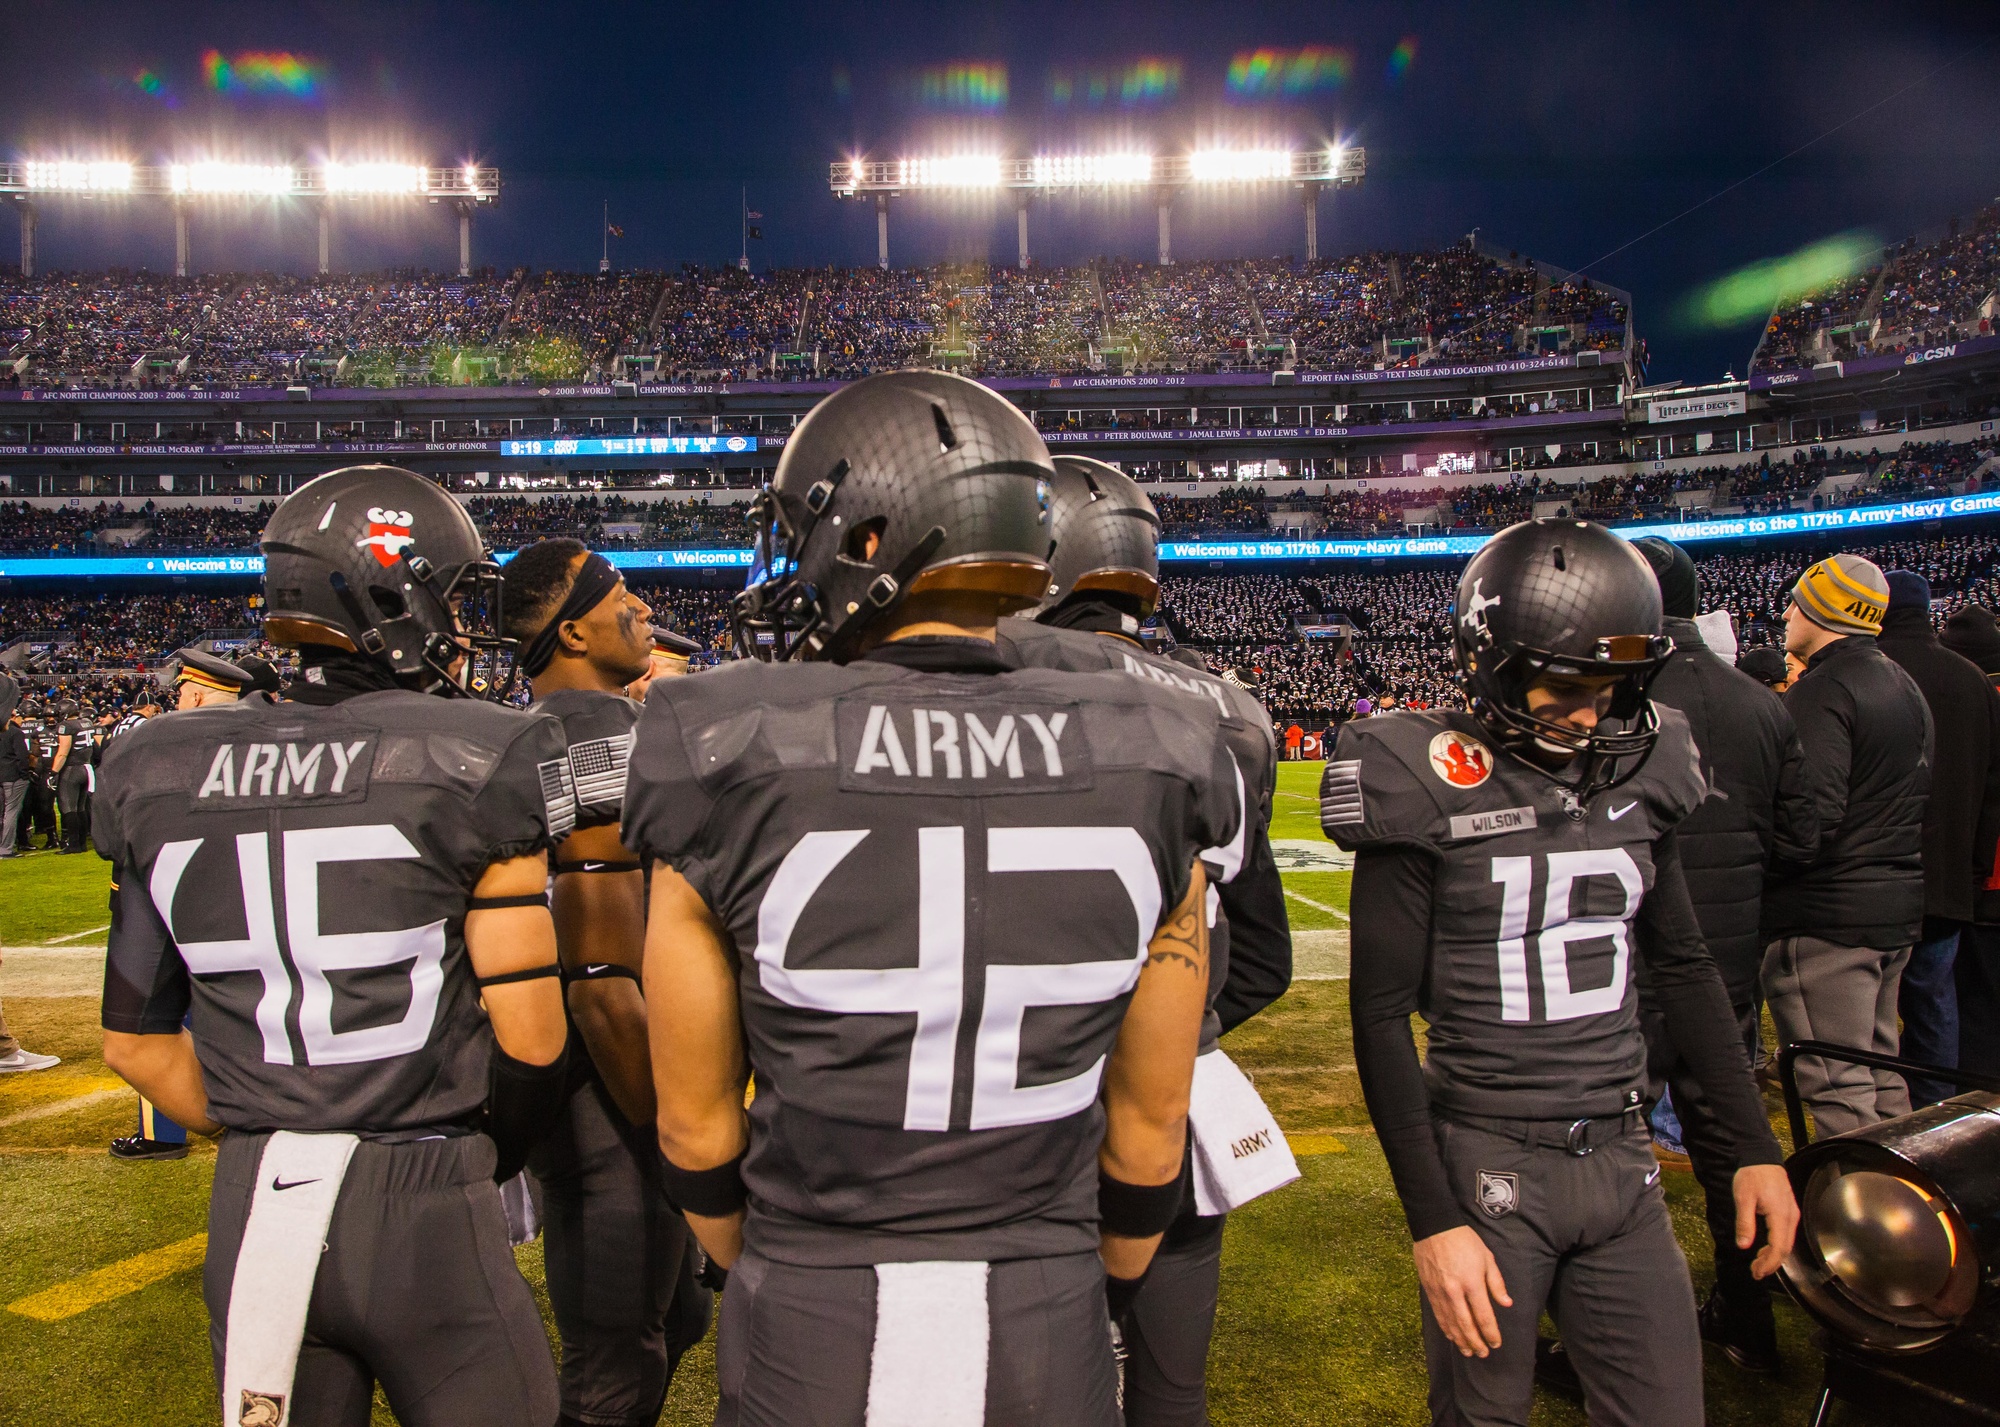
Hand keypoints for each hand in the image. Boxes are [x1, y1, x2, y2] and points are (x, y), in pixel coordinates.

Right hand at [1412, 1225, 1511, 1356]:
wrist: (1434, 1227)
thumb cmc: (1464, 1240)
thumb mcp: (1487, 1257)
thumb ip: (1496, 1283)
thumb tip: (1507, 1304)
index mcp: (1472, 1283)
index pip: (1483, 1316)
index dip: (1491, 1333)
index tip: (1496, 1343)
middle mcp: (1454, 1291)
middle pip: (1466, 1324)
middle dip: (1475, 1342)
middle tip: (1483, 1354)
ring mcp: (1439, 1292)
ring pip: (1450, 1323)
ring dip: (1460, 1340)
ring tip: (1468, 1352)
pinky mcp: (1428, 1289)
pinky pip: (1438, 1314)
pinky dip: (1445, 1328)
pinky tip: (1451, 1336)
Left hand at [1733, 1163, 1798, 1278]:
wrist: (1761, 1157)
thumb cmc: (1751, 1175)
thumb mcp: (1743, 1198)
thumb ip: (1744, 1222)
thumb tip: (1743, 1246)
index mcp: (1780, 1215)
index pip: (1779, 1247)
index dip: (1769, 1263)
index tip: (1757, 1273)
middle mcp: (1790, 1217)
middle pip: (1785, 1248)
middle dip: (1771, 1264)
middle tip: (1755, 1273)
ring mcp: (1791, 1214)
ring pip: (1786, 1243)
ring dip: (1773, 1256)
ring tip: (1758, 1265)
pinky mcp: (1788, 1212)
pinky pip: (1785, 1235)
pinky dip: (1776, 1246)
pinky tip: (1764, 1250)